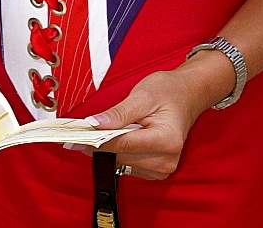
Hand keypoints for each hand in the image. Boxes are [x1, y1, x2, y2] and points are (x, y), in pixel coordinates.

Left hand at [74, 57, 233, 180]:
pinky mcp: (157, 171)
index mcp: (166, 140)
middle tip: (75, 133)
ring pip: (122, 163)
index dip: (96, 140)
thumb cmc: (168, 91)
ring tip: (90, 134)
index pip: (123, 143)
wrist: (187, 95)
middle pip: (121, 156)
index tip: (74, 136)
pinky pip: (128, 165)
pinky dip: (116, 153)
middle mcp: (167, 160)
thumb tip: (94, 124)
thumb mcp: (142, 95)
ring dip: (105, 150)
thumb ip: (119, 113)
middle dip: (97, 144)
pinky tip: (109, 139)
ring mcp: (163, 168)